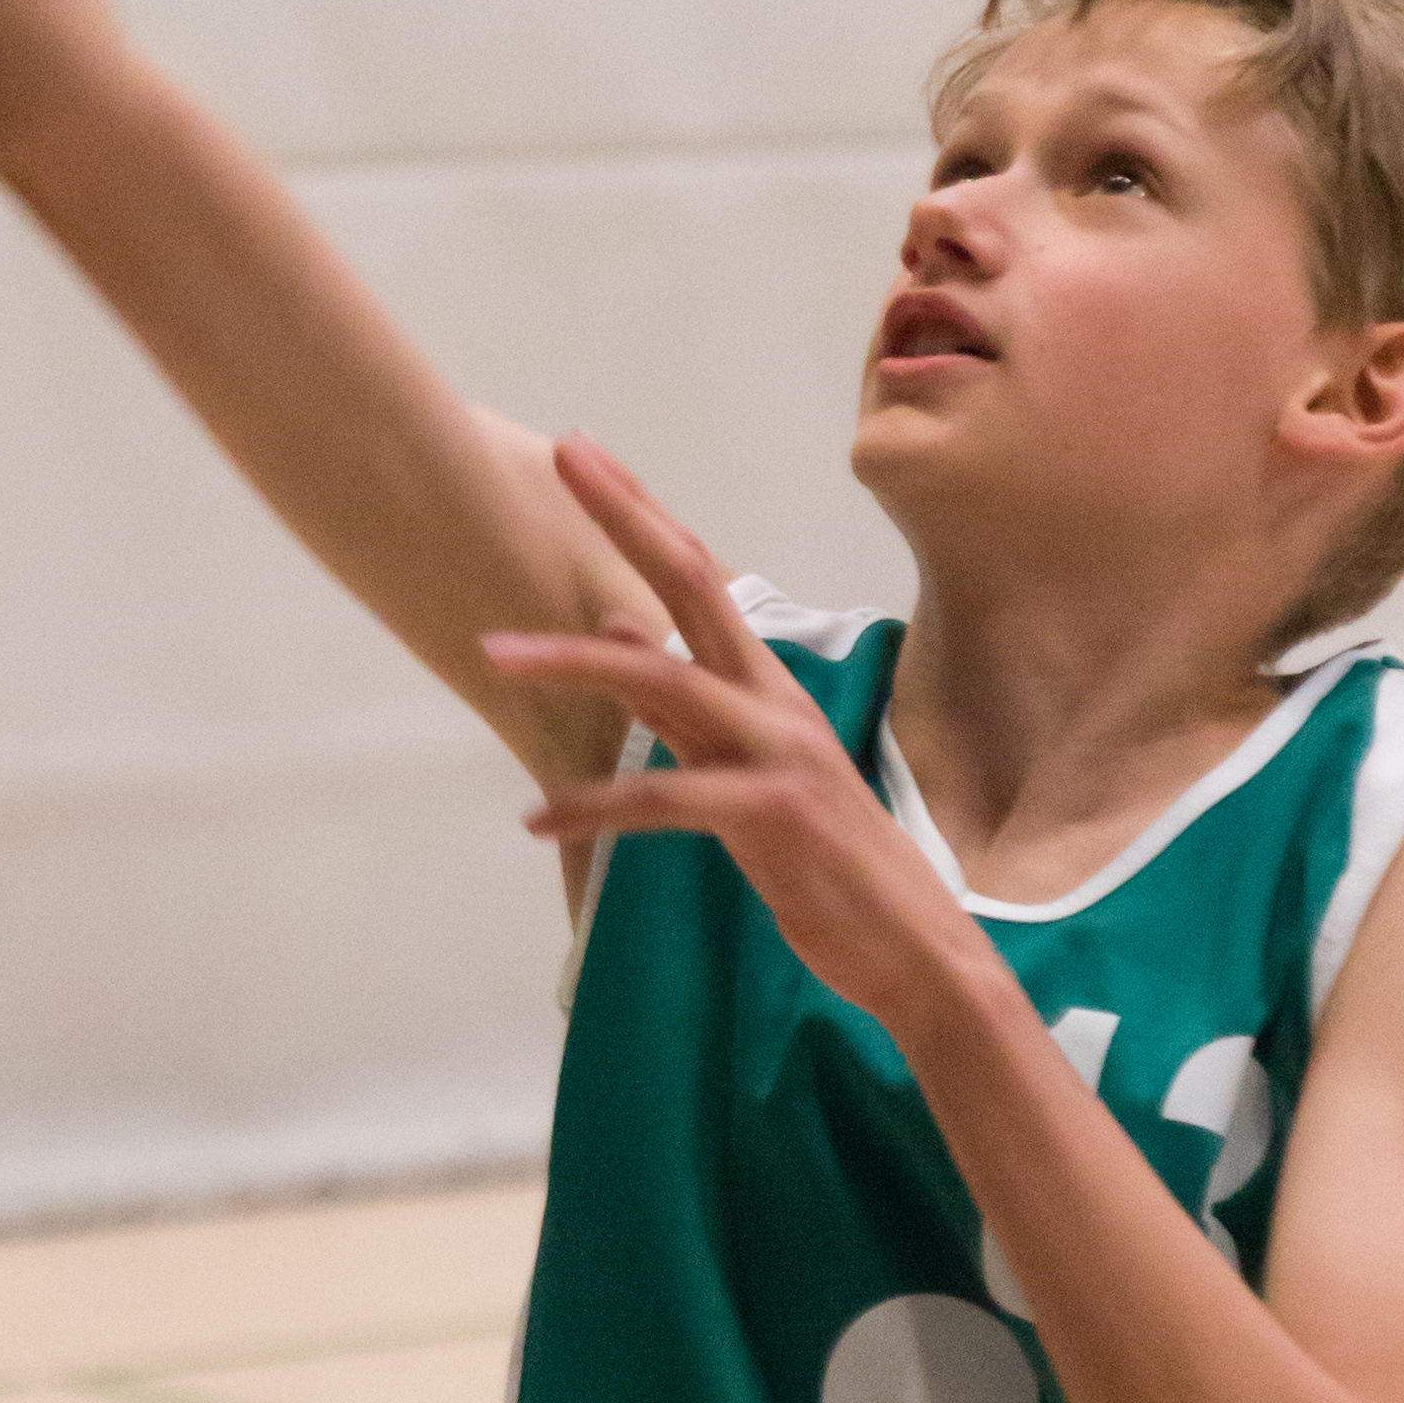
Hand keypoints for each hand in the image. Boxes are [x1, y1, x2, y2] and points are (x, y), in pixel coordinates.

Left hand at [484, 434, 975, 1029]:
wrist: (911, 950)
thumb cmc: (826, 863)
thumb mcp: (744, 770)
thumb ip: (680, 704)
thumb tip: (619, 625)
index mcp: (768, 686)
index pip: (701, 574)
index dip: (642, 510)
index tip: (584, 452)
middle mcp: (774, 700)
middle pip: (695, 583)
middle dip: (626, 518)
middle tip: (563, 456)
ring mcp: (776, 752)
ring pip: (662, 679)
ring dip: (571, 661)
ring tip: (493, 653)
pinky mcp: (768, 814)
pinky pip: (662, 798)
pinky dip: (594, 804)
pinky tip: (538, 819)